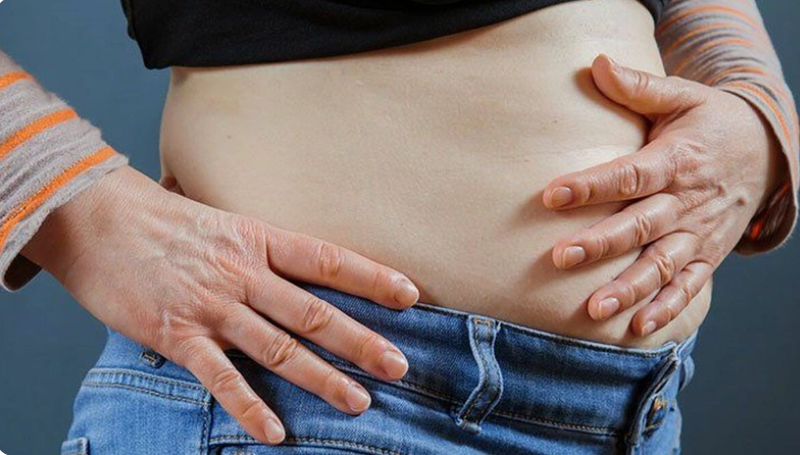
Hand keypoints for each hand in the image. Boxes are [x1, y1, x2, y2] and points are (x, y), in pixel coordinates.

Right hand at [22, 166, 419, 444]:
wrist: (94, 217)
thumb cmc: (159, 217)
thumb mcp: (221, 219)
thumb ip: (260, 246)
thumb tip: (297, 263)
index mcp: (258, 239)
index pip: (327, 260)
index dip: (371, 278)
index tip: (410, 296)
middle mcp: (243, 274)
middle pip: (313, 312)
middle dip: (361, 341)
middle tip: (399, 365)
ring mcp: (212, 306)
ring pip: (278, 348)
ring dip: (321, 378)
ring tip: (358, 402)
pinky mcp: (176, 335)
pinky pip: (220, 378)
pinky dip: (248, 408)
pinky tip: (274, 433)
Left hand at [542, 54, 785, 336]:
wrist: (765, 152)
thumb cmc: (711, 123)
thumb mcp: (683, 97)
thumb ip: (639, 87)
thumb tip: (596, 64)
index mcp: (676, 160)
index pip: (630, 175)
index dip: (592, 185)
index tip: (551, 194)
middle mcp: (687, 201)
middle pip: (641, 225)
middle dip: (602, 243)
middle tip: (561, 256)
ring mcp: (699, 232)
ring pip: (662, 264)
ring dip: (629, 287)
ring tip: (594, 307)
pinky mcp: (706, 254)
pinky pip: (689, 286)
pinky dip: (666, 307)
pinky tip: (637, 327)